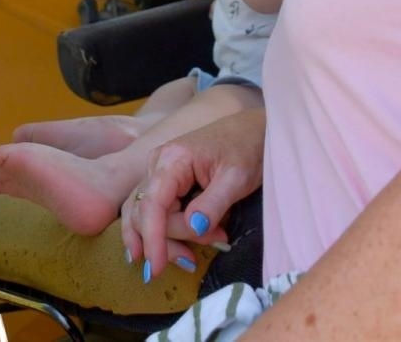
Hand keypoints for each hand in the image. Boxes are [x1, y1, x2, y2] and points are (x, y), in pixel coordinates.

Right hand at [120, 109, 266, 279]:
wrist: (254, 130)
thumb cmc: (248, 148)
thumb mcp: (237, 177)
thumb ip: (214, 203)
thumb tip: (193, 228)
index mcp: (172, 159)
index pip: (151, 205)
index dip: (152, 239)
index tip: (156, 269)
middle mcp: (157, 166)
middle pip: (146, 216)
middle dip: (173, 239)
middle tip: (216, 241)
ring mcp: (159, 174)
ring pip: (147, 218)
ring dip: (170, 240)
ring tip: (206, 245)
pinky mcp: (166, 184)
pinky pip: (157, 215)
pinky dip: (171, 234)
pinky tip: (187, 247)